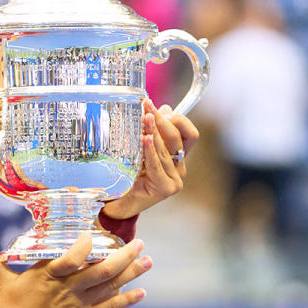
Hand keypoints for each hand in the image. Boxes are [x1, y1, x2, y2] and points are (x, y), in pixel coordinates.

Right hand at [0, 234, 151, 307]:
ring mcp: (77, 305)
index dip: (88, 244)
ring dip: (132, 272)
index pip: (73, 254)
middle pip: (102, 267)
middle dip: (124, 254)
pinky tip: (142, 292)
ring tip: (148, 260)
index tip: (96, 234)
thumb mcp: (1, 282)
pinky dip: (127, 300)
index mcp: (48, 274)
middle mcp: (67, 287)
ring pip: (110, 285)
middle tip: (139, 242)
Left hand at [102, 99, 198, 219]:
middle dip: (161, 119)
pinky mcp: (167, 188)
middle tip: (146, 106)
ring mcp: (176, 179)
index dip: (177, 119)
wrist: (118, 202)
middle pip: (176, 137)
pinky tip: (146, 138)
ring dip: (154, 131)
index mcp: (178, 156)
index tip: (156, 107)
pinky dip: (151, 150)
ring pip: (166, 149)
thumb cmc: (128, 175)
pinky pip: (157, 164)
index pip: (190, 133)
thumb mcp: (141, 149)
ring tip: (144, 117)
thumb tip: (165, 107)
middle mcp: (180, 167)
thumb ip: (153, 132)